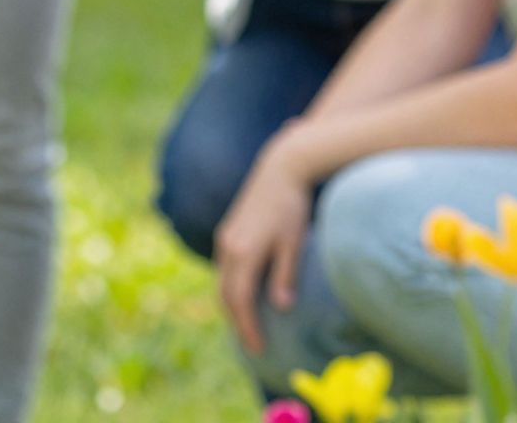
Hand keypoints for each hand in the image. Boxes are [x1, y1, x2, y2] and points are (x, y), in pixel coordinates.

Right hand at [213, 138, 315, 353]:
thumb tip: (282, 308)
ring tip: (247, 325)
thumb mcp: (293, 243)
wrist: (280, 169)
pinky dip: (231, 288)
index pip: (241, 300)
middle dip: (237, 322)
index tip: (259, 347)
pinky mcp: (228, 231)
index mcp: (244, 252)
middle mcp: (229, 247)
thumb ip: (285, 275)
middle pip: (226, 295)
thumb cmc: (291, 207)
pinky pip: (224, 268)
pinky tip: (244, 295)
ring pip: (222, 282)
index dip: (248, 327)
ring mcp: (226, 238)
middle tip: (253, 345)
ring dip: (232, 306)